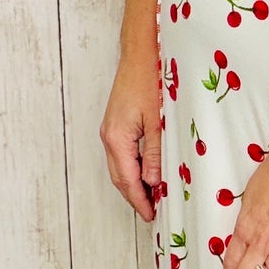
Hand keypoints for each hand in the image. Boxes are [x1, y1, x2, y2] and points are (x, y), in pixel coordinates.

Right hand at [100, 53, 162, 220]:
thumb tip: (153, 182)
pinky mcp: (117, 124)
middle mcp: (109, 137)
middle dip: (135, 196)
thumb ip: (155, 154)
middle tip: (153, 211)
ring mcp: (111, 130)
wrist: (141, 54)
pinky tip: (148, 171)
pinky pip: (122, 154)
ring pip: (120, 167)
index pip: (127, 180)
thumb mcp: (158, 122)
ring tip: (153, 196)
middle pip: (119, 177)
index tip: (151, 215)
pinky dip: (133, 168)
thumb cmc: (150, 80)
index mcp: (117, 139)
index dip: (139, 200)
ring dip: (134, 183)